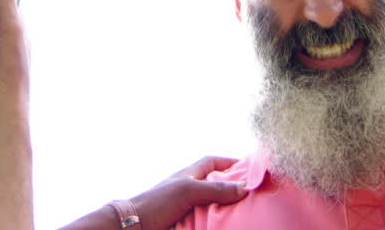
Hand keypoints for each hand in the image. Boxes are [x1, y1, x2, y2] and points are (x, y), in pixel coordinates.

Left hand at [129, 156, 247, 228]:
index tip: (249, 168)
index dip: (230, 162)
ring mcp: (185, 205)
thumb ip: (215, 188)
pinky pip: (203, 219)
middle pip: (215, 183)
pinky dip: (213, 221)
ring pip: (211, 203)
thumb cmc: (157, 202)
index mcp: (190, 174)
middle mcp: (189, 188)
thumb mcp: (188, 191)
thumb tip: (244, 187)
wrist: (133, 225)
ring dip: (223, 207)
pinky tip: (223, 225)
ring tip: (243, 212)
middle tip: (251, 194)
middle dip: (232, 187)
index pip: (213, 162)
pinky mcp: (184, 221)